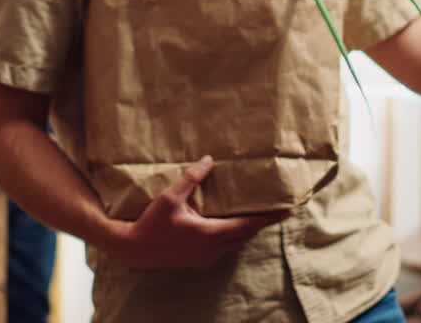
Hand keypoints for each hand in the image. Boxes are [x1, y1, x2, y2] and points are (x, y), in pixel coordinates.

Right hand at [106, 156, 289, 268]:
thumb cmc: (152, 223)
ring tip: (261, 216)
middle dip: (262, 223)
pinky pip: (225, 247)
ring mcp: (206, 257)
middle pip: (245, 235)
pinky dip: (234, 235)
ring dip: (248, 230)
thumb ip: (191, 178)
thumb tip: (209, 160)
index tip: (286, 212)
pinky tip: (233, 225)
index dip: (267, 218)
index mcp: (210, 234)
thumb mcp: (170, 197)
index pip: (247, 225)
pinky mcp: (200, 259)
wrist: (134, 249)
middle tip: (279, 211)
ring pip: (236, 243)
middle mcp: (212, 249)